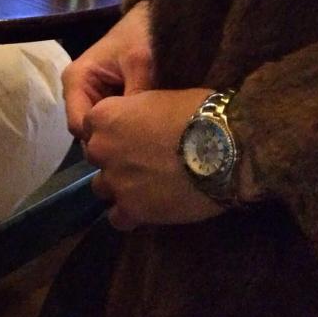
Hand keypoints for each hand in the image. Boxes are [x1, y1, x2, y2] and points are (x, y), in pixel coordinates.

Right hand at [63, 0, 153, 138]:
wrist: (150, 20)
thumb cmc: (140, 36)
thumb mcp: (140, 63)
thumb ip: (134, 95)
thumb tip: (134, 131)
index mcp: (76, 80)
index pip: (79, 125)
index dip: (101, 139)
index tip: (129, 146)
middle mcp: (76, 91)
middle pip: (88, 129)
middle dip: (111, 139)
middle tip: (140, 146)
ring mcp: (90, 96)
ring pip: (99, 128)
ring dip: (119, 133)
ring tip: (145, 138)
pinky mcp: (105, 99)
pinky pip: (110, 121)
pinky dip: (126, 127)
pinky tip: (145, 130)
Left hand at [84, 87, 225, 228]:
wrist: (225, 147)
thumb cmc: (197, 113)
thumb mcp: (156, 98)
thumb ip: (135, 112)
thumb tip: (139, 122)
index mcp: (104, 116)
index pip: (92, 128)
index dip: (112, 133)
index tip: (130, 137)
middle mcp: (101, 149)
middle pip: (96, 158)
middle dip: (114, 160)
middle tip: (142, 162)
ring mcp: (115, 181)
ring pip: (103, 189)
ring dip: (120, 188)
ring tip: (146, 188)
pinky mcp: (132, 209)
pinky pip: (118, 219)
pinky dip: (131, 215)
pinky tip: (149, 210)